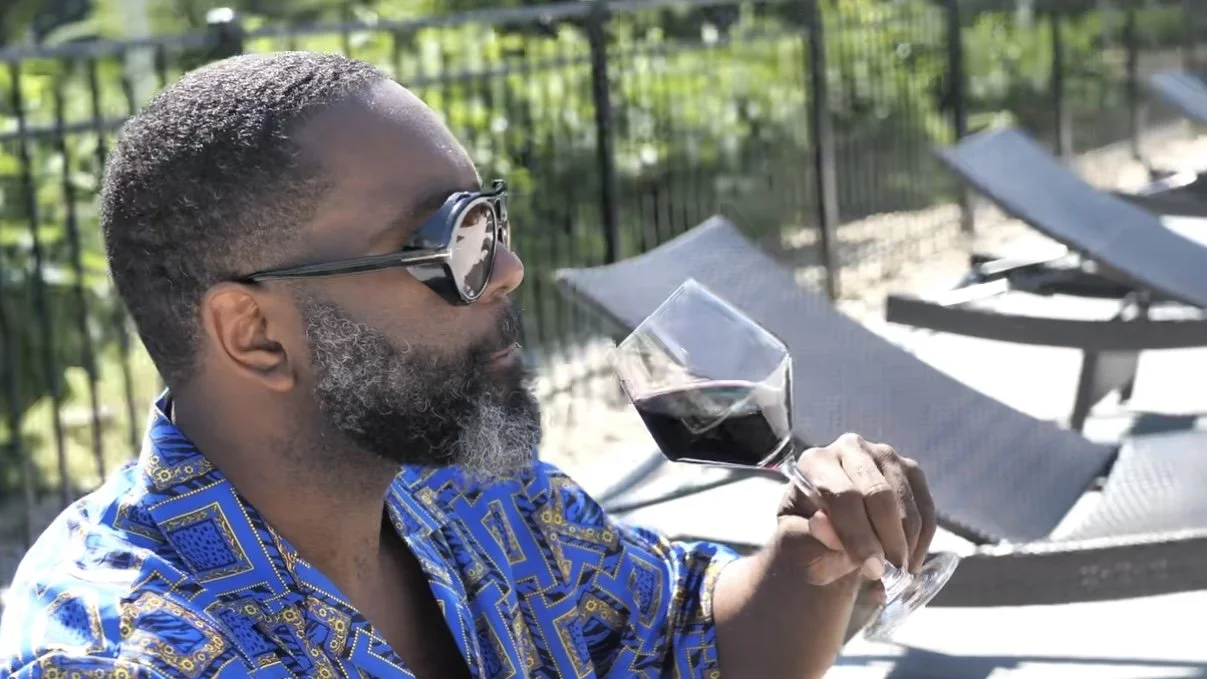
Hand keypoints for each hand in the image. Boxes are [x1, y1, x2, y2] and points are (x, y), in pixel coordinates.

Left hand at [775, 433, 935, 586]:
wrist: (826, 532)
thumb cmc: (807, 539)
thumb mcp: (798, 546)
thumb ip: (807, 538)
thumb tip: (820, 523)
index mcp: (814, 462)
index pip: (843, 496)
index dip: (860, 535)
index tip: (872, 570)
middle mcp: (849, 448)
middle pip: (880, 495)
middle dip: (888, 541)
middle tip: (891, 575)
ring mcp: (884, 455)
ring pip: (907, 505)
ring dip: (907, 545)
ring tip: (896, 575)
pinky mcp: (910, 470)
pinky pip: (926, 509)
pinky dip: (922, 541)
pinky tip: (909, 564)